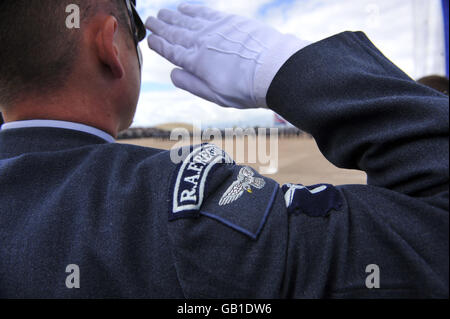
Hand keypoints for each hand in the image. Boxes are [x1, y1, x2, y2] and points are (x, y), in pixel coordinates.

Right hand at [145, 3, 309, 108]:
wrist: (274, 69)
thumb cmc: (246, 88)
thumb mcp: (215, 95)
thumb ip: (191, 84)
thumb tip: (172, 73)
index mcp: (195, 62)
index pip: (171, 51)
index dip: (158, 45)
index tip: (149, 40)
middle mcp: (201, 42)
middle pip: (175, 32)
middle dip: (160, 27)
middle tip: (150, 22)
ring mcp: (214, 29)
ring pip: (187, 20)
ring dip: (172, 16)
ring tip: (162, 12)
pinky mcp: (228, 21)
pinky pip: (204, 12)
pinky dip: (192, 10)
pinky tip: (184, 7)